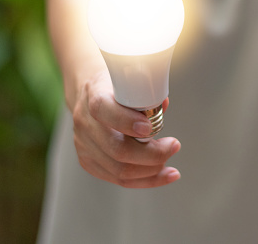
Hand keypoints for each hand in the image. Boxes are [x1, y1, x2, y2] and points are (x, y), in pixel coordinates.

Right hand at [71, 70, 180, 187]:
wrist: (90, 93)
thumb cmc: (116, 86)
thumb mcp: (129, 79)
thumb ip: (147, 92)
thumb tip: (163, 105)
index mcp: (94, 94)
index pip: (103, 110)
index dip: (126, 121)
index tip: (150, 128)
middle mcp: (84, 122)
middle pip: (117, 148)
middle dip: (152, 154)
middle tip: (173, 146)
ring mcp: (83, 145)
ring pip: (119, 170)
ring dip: (152, 170)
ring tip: (171, 162)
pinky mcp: (88, 161)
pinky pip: (118, 179)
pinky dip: (145, 180)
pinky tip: (165, 175)